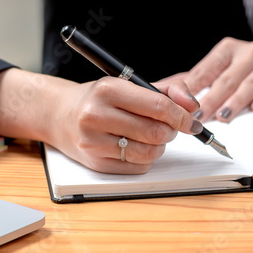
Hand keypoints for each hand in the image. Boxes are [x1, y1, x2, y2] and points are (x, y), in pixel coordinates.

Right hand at [0, 69, 202, 174]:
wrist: (59, 114)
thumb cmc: (99, 99)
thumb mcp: (129, 85)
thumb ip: (167, 90)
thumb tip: (192, 106)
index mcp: (108, 89)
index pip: (158, 107)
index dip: (182, 116)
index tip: (191, 120)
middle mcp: (96, 115)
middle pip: (155, 132)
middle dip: (171, 131)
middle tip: (169, 127)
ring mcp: (93, 142)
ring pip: (149, 153)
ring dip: (159, 146)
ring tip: (150, 136)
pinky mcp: (95, 163)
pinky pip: (138, 167)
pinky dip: (145, 159)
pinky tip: (134, 147)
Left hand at [171, 37, 252, 121]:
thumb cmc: (251, 66)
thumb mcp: (224, 66)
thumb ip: (196, 80)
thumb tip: (161, 89)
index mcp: (228, 49)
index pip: (206, 70)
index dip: (192, 88)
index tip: (180, 104)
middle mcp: (249, 51)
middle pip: (227, 79)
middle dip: (211, 100)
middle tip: (198, 117)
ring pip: (250, 85)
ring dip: (235, 102)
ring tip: (222, 117)